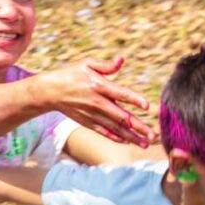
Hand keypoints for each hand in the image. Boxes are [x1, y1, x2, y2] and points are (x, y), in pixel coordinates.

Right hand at [32, 57, 154, 146]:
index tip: (147, 106)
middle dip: (138, 126)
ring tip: (145, 143)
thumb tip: (122, 60)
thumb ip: (106, 65)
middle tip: (152, 135)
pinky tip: (127, 141)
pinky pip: (104, 132)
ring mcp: (92, 115)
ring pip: (115, 128)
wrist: (51, 91)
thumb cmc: (71, 74)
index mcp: (99, 86)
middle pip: (121, 116)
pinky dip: (116, 137)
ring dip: (131, 137)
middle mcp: (97, 103)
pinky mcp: (88, 122)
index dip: (134, 99)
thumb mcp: (87, 64)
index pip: (121, 93)